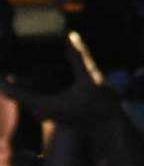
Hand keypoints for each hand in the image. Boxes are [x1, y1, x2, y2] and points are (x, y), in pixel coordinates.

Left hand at [0, 33, 117, 128]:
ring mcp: (47, 113)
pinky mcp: (55, 112)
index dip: (0, 80)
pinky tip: (47, 74)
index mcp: (43, 104)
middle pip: (18, 91)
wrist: (111, 129)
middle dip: (15, 75)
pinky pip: (39, 97)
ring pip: (29, 94)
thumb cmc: (101, 107)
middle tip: (10, 56)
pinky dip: (38, 85)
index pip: (11, 92)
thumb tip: (71, 37)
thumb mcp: (91, 79)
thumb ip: (79, 58)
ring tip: (27, 63)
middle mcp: (41, 110)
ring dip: (28, 80)